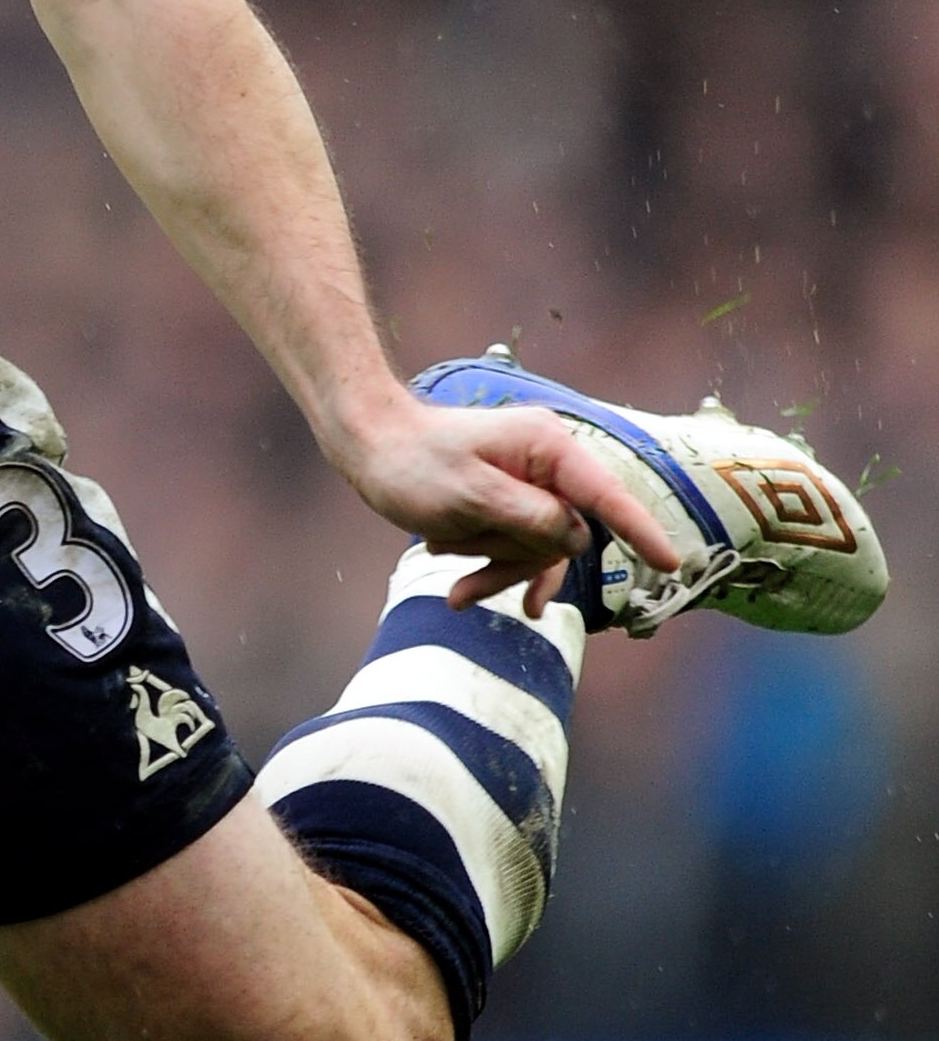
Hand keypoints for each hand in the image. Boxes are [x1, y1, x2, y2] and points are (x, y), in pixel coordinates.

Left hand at [339, 394, 683, 616]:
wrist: (368, 447)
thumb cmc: (413, 464)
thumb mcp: (470, 497)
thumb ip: (530, 519)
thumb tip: (580, 539)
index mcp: (548, 447)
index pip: (607, 496)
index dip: (641, 531)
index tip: (672, 563)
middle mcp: (548, 464)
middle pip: (567, 537)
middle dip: (520, 564)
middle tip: (464, 574)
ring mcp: (530, 486)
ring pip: (540, 550)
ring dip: (497, 568)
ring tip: (447, 568)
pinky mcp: (510, 505)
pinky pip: (517, 550)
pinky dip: (491, 570)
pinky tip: (459, 593)